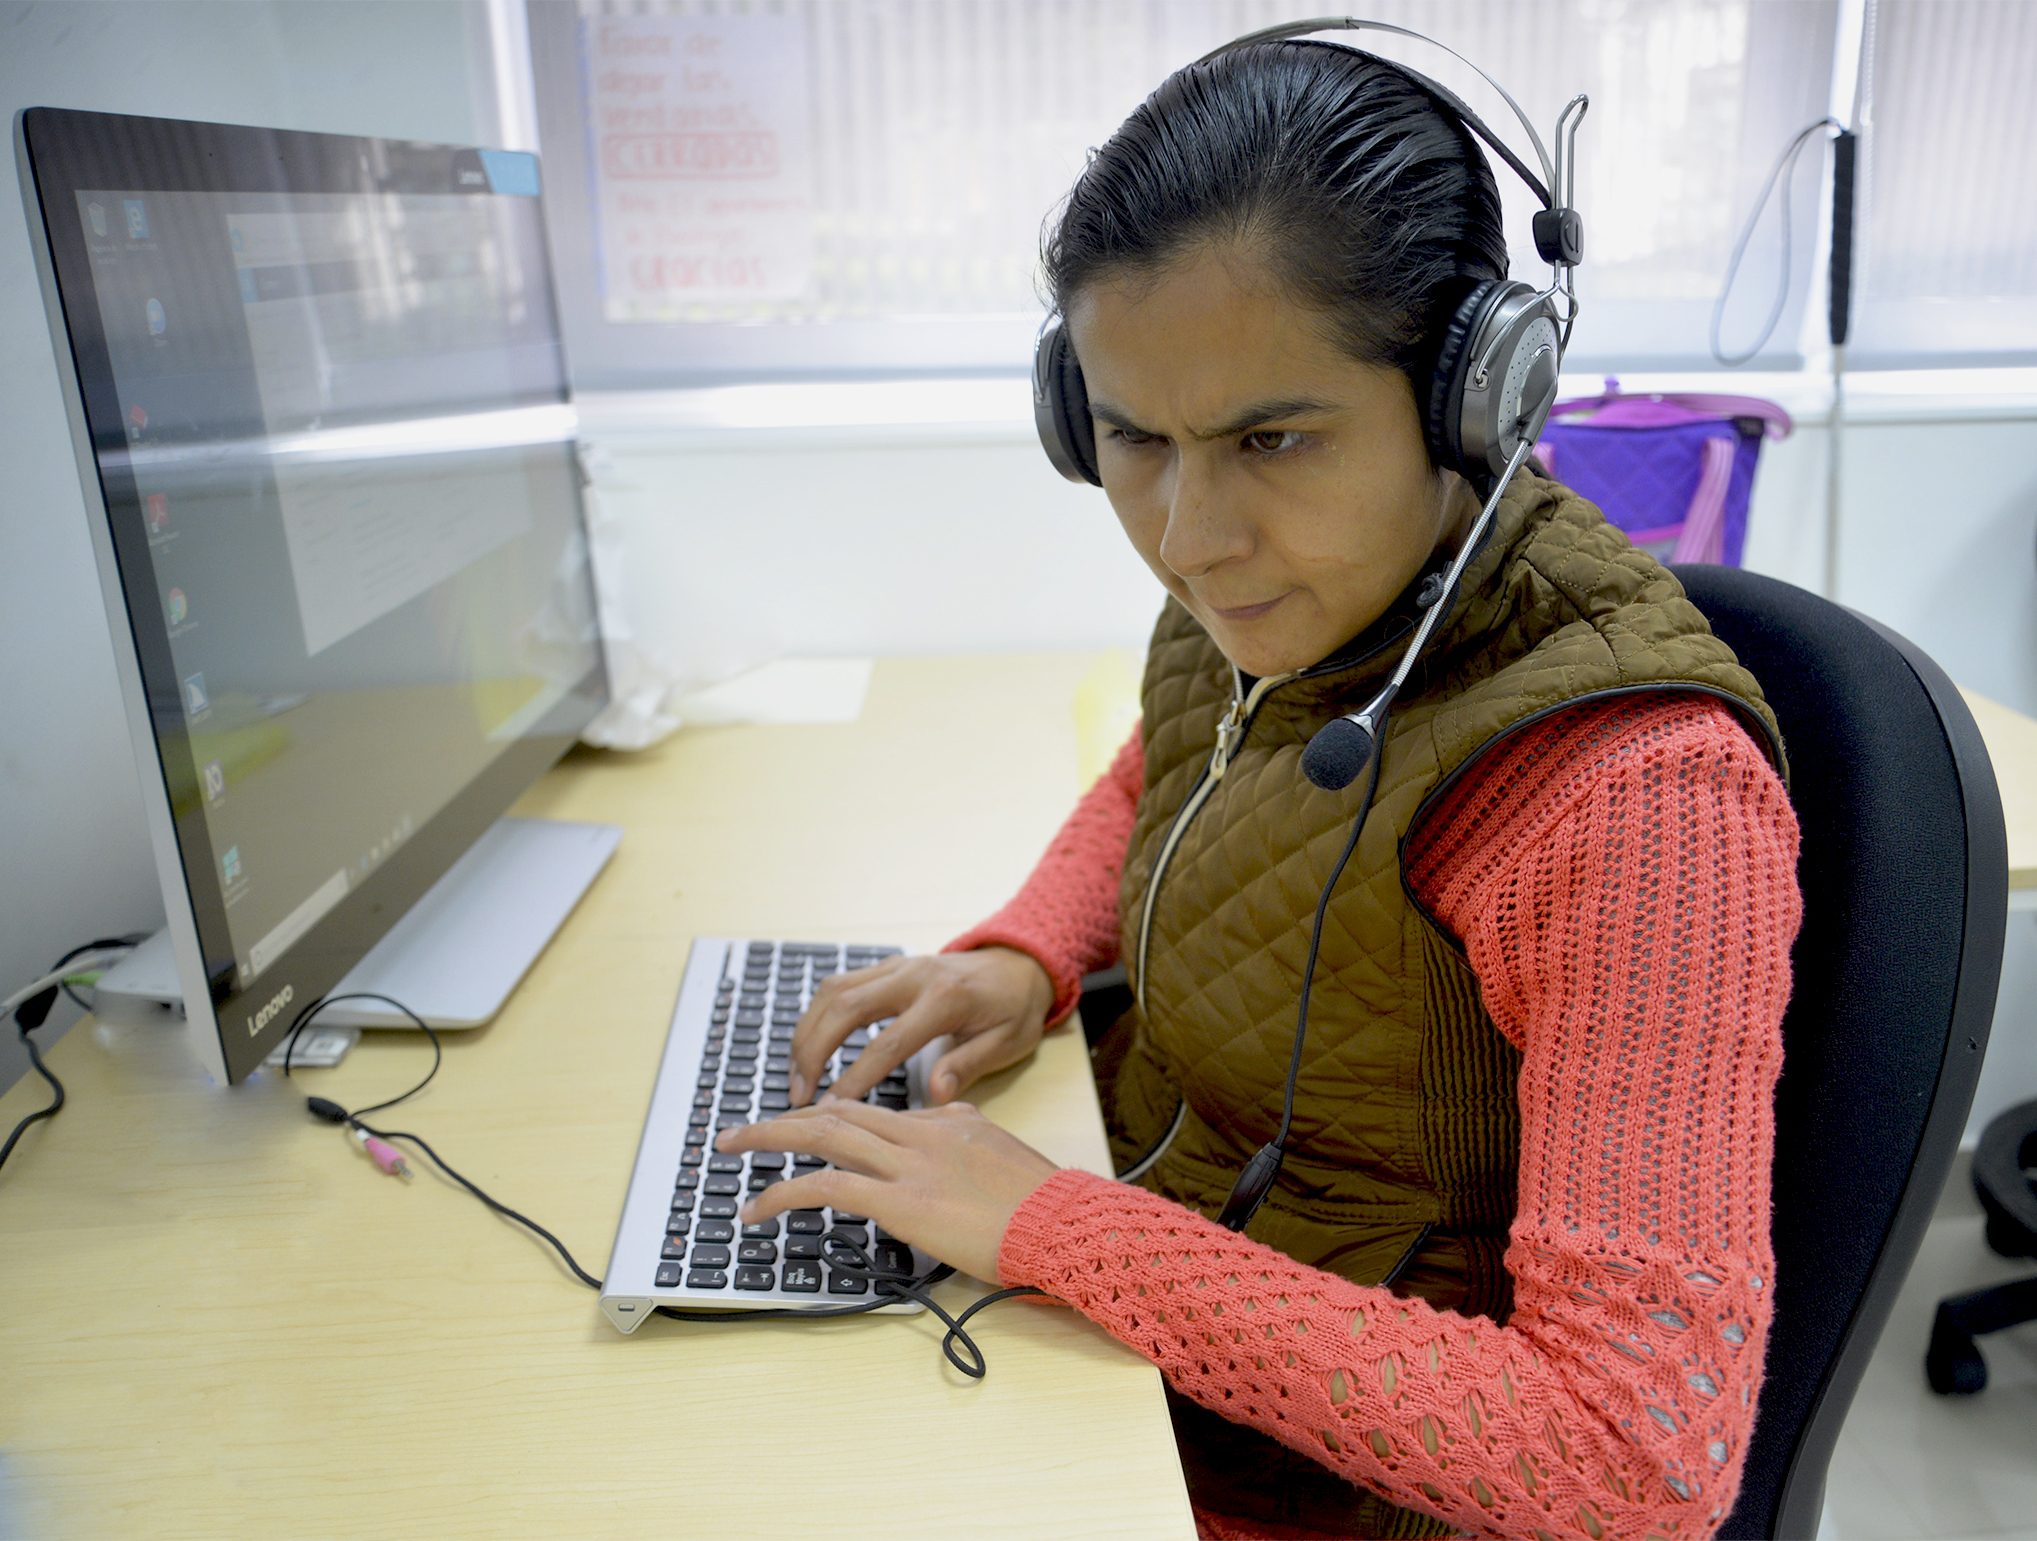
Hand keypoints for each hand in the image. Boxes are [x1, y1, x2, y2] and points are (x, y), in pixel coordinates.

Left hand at [716, 1101, 1058, 1284]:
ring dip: (769, 1137)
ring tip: (731, 1148)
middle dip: (788, 1117)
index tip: (809, 1128)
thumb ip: (969, 1137)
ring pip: (822, 1135)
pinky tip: (758, 1209)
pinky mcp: (898, 1200)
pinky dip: (781, 1192)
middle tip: (747, 1129)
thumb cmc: (1045, 1205)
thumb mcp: (1005, 1156)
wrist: (1064, 1223)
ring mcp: (908, 1163)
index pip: (880, 1112)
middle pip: (840, 1110)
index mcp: (950, 1120)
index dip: (835, 1118)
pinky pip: (823, 1187)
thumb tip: (950, 1125)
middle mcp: (922, 1132)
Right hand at [788, 947, 1055, 1107]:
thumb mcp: (1008, 1043)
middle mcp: (913, 976)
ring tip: (796, 1076)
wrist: (1020, 962)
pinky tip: (809, 1047)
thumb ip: (968, 1065)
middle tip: (798, 1096)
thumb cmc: (1015, 1009)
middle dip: (813, 1052)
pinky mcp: (887, 966)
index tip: (831, 1109)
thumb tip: (934, 1094)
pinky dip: (816, 1016)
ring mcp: (897, 966)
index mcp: (945, 999)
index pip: (887, 1042)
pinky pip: (839, 985)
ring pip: (832, 991)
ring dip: (806, 1033)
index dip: (855, 1077)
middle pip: (845, 1007)